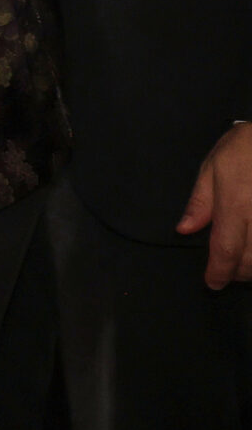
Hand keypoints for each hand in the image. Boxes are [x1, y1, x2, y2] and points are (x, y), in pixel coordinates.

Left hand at [177, 122, 251, 288]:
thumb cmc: (247, 145)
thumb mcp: (215, 166)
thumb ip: (201, 201)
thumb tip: (185, 229)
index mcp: (237, 204)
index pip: (226, 250)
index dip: (219, 272)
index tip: (213, 283)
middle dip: (239, 274)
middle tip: (229, 273)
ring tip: (247, 266)